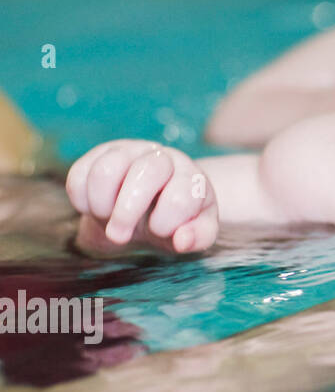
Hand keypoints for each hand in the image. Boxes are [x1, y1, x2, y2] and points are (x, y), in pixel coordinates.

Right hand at [66, 140, 217, 256]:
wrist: (150, 207)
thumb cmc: (176, 221)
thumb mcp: (195, 232)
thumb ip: (198, 236)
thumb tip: (182, 240)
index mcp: (190, 178)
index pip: (181, 195)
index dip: (165, 221)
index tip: (159, 233)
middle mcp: (162, 157)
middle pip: (147, 170)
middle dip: (127, 211)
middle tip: (119, 236)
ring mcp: (130, 151)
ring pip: (107, 168)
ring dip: (101, 204)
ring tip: (107, 218)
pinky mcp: (99, 154)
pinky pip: (80, 172)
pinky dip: (81, 198)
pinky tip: (93, 209)